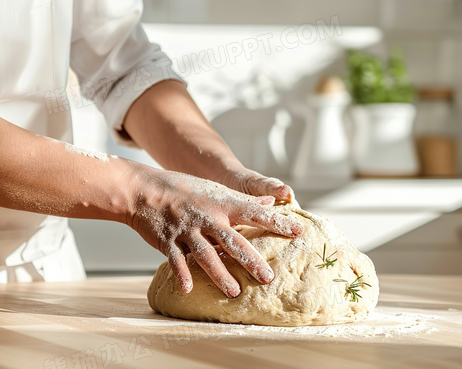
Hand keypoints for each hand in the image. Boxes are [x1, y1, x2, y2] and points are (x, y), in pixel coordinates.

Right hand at [128, 168, 303, 297]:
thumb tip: (271, 202)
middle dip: (251, 260)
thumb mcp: (217, 190)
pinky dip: (182, 274)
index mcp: (223, 204)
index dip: (278, 222)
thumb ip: (244, 199)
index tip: (299, 232)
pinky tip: (189, 289)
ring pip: (207, 255)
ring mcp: (187, 231)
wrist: (144, 189)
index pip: (256, 214)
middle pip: (233, 241)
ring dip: (220, 274)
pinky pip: (176, 260)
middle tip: (268, 277)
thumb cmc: (185, 189)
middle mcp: (208, 218)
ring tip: (235, 291)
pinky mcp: (168, 241)